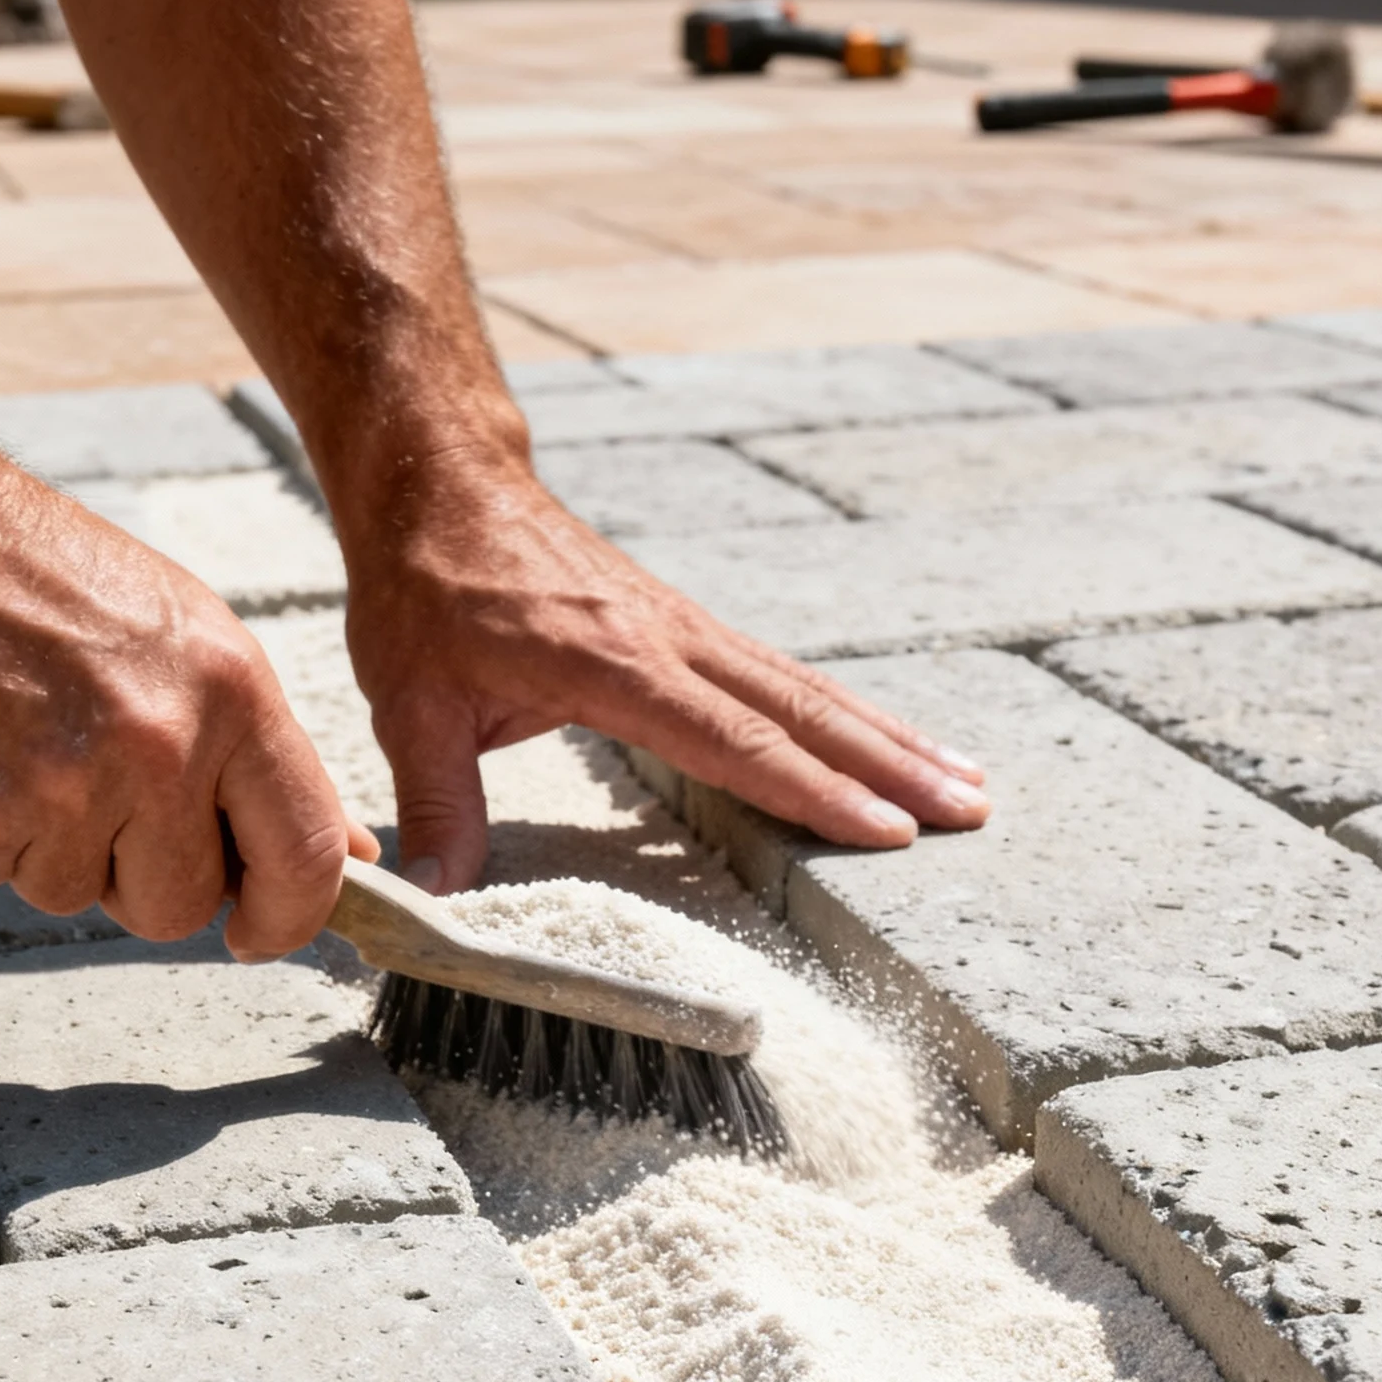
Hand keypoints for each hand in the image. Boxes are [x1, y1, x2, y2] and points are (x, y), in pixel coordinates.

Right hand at [0, 419, 372, 959]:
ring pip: (81, 898)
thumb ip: (266, 758)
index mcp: (230, 697)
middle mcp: (153, 747)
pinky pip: (0, 879)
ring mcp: (57, 791)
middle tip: (110, 802)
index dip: (291, 918)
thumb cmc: (53, 580)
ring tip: (36, 750)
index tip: (263, 932)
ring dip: (61, 850)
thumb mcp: (195, 644)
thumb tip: (343, 852)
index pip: (302, 855)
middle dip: (149, 879)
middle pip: (181, 908)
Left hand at [342, 462, 988, 892]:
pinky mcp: (688, 628)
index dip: (810, 790)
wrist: (442, 479)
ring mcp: (687, 629)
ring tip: (970, 785)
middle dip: (892, 767)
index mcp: (611, 664)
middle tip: (973, 812)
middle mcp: (669, 640)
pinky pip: (784, 678)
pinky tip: (890, 746)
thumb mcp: (408, 704)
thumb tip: (430, 902)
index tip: (884, 831)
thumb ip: (436, 805)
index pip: (731, 738)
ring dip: (891, 741)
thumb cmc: (425, 590)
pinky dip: (847, 717)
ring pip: (808, 691)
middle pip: (801, 711)